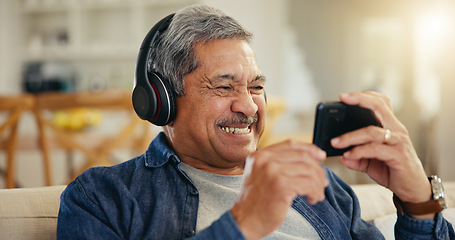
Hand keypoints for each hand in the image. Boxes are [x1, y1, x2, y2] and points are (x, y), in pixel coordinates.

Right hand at [231, 140, 326, 238]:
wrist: (245, 220)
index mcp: (260, 155)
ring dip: (318, 184)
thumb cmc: (256, 201)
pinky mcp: (281, 185)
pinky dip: (316, 192)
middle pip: (303, 156)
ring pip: (309, 170)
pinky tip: (312, 199)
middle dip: (317, 170)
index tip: (321, 156)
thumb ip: (279, 163)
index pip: (290, 144)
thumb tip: (312, 156)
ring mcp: (272, 171)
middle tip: (322, 182)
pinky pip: (309, 184)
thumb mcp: (263, 174)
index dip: (309, 148)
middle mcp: (264, 159)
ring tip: (316, 194)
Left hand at [331, 91, 431, 217]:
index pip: (380, 103)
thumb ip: (355, 157)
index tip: (344, 96)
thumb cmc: (392, 170)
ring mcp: (399, 141)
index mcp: (390, 126)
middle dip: (360, 100)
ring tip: (335, 142)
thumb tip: (340, 155)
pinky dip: (359, 151)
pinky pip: (375, 149)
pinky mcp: (398, 155)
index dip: (364, 96)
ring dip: (350, 136)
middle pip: (379, 107)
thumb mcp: (369, 162)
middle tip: (342, 99)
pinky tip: (348, 155)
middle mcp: (396, 130)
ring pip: (372, 131)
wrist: (412, 189)